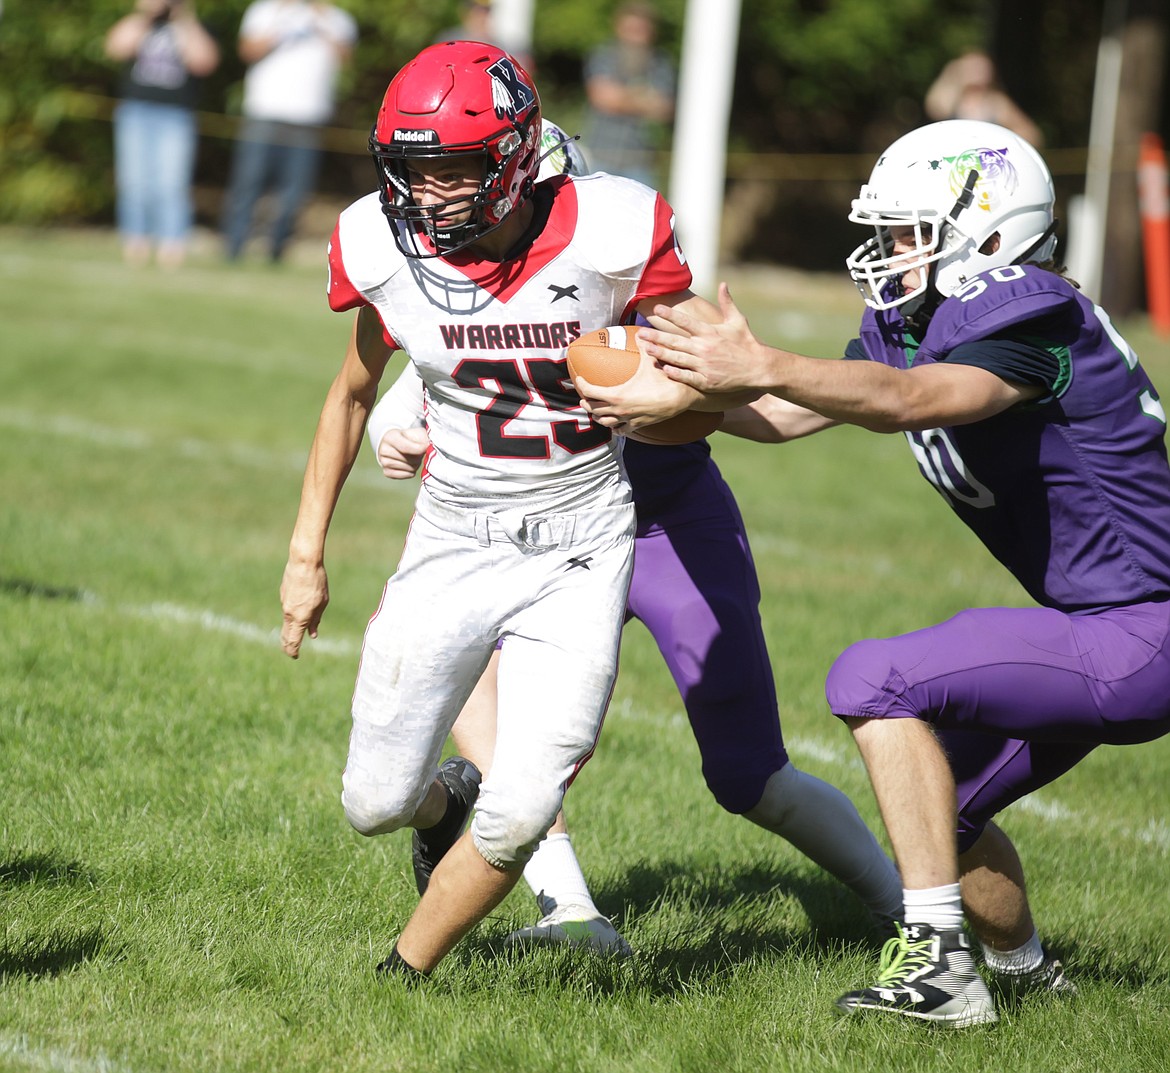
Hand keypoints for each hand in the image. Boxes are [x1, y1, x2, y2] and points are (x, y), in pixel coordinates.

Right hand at [279, 557, 328, 658]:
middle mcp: (289, 613)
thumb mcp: (322, 603)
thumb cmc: (317, 583)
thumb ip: (316, 620)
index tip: (295, 656)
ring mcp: (284, 603)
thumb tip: (313, 634)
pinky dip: (293, 613)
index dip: (293, 651)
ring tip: (300, 631)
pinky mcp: (283, 594)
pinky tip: (301, 607)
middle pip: (285, 635)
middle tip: (291, 651)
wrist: (303, 563)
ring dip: (292, 628)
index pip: (293, 641)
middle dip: (288, 645)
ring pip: (287, 621)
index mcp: (300, 618)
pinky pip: (288, 608)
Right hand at [378, 426, 428, 478]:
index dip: (420, 449)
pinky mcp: (387, 472)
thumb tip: (428, 447)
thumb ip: (423, 438)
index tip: (427, 447)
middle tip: (418, 451)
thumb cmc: (408, 438)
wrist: (396, 443)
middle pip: (411, 460)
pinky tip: (409, 464)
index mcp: (390, 437)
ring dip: (416, 464)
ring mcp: (384, 462)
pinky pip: (407, 475)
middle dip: (419, 457)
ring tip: (413, 457)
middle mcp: (384, 450)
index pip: (407, 448)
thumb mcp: (416, 433)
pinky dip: (411, 472)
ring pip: (410, 469)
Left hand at [572, 344, 700, 432]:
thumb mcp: (651, 361)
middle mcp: (619, 409)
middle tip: (584, 396)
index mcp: (617, 395)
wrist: (681, 398)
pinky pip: (620, 430)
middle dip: (586, 402)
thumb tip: (640, 333)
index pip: (590, 391)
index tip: (579, 379)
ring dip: (597, 415)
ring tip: (595, 410)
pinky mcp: (637, 425)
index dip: (581, 385)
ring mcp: (627, 419)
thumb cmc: (664, 380)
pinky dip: (614, 427)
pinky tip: (614, 423)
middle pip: (593, 408)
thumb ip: (643, 347)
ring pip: (604, 421)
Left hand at [637, 282, 770, 395]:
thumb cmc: (747, 343)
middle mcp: (705, 348)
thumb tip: (724, 284)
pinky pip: (686, 376)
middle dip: (656, 336)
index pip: (685, 322)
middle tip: (640, 333)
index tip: (656, 310)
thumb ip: (728, 302)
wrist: (758, 368)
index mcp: (710, 332)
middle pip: (675, 340)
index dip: (670, 315)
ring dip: (660, 353)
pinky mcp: (706, 380)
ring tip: (646, 349)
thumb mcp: (738, 321)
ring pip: (677, 358)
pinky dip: (675, 372)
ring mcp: (704, 365)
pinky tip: (663, 368)